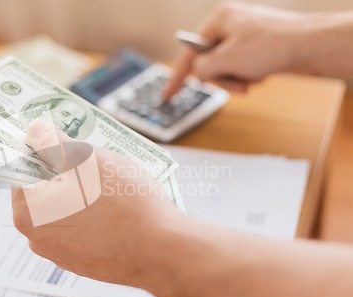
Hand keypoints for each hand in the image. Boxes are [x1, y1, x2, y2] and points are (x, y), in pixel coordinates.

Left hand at [12, 121, 185, 286]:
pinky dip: (93, 217)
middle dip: (64, 173)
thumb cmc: (122, 202)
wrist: (161, 250)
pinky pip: (82, 230)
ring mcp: (62, 255)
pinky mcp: (84, 263)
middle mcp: (38, 238)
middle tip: (92, 162)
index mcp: (28, 211)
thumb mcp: (85, 158)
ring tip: (110, 186)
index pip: (23, 170)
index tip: (61, 141)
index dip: (43, 151)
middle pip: (44, 191)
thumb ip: (53, 142)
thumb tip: (35, 132)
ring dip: (80, 195)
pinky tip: (116, 209)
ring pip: (65, 211)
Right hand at [163, 2, 329, 97]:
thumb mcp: (227, 60)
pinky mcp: (257, 47)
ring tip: (254, 78)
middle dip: (222, 77)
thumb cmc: (274, 45)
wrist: (312, 45)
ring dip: (237, 78)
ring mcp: (244, 36)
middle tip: (237, 83)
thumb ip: (202, 69)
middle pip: (209, 62)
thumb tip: (197, 73)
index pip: (189, 51)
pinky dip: (249, 76)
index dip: (176, 76)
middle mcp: (230, 25)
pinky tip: (263, 73)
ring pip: (226, 67)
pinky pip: (241, 68)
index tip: (167, 94)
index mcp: (219, 20)